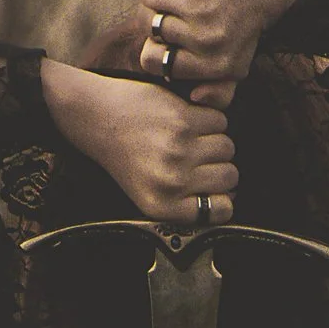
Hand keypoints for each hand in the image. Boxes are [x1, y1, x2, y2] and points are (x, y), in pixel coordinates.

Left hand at [41, 58, 236, 223]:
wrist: (98, 117)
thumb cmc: (125, 155)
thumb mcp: (147, 195)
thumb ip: (187, 204)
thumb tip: (230, 198)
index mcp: (163, 206)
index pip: (221, 210)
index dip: (223, 197)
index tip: (213, 186)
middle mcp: (172, 181)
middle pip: (229, 176)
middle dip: (219, 166)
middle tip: (197, 157)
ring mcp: (179, 149)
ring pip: (227, 147)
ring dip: (215, 140)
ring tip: (189, 137)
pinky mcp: (183, 119)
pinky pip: (220, 121)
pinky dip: (208, 118)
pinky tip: (185, 119)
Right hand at [137, 0, 315, 88]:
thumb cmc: (246, 28)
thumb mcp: (237, 67)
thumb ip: (218, 91)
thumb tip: (195, 97)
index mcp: (212, 65)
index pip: (152, 61)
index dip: (151, 47)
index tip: (163, 38)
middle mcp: (205, 40)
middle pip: (149, 26)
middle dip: (153, 16)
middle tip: (167, 10)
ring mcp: (200, 8)